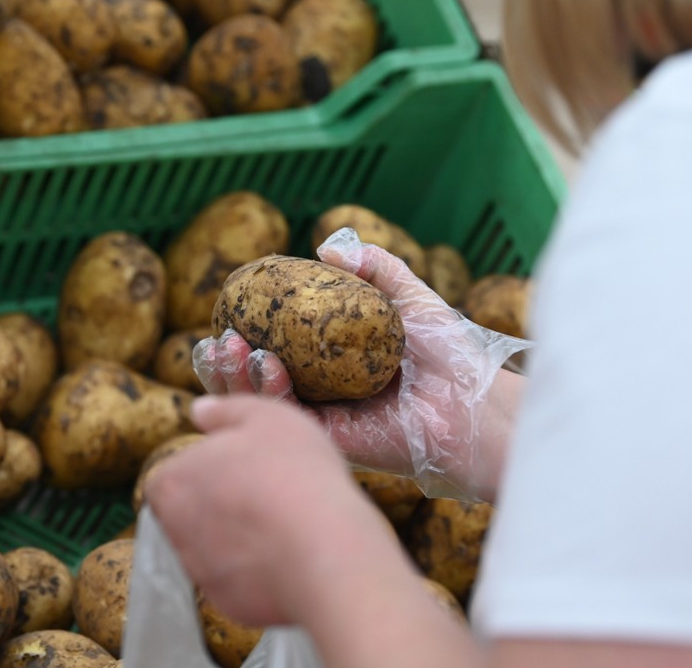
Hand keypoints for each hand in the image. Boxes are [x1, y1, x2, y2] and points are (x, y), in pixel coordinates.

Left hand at [145, 393, 399, 628]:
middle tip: (264, 490)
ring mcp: (202, 573)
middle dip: (218, 504)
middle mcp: (175, 532)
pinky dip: (259, 569)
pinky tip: (291, 552)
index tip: (236, 465)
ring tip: (283, 520)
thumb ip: (224, 411)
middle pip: (188, 514)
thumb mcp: (264, 416)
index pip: (167, 477)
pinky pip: (241, 580)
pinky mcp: (230, 604)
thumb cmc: (292, 472)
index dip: (201, 469)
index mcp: (172, 483)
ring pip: (214, 549)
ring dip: (238, 536)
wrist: (325, 549)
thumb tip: (199, 411)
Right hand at [192, 228, 529, 501]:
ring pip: (262, 404)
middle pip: (257, 381)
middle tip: (216, 340)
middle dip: (227, 364)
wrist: (474, 402)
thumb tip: (326, 248)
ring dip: (235, 378)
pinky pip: (288, 420)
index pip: (274, 350)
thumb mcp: (409, 296)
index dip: (245, 336)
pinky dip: (269, 394)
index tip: (227, 313)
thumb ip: (375, 268)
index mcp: (330, 364)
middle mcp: (321, 392)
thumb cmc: (449, 353)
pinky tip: (265, 367)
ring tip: (226, 348)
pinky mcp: (329, 443)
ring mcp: (322, 419)